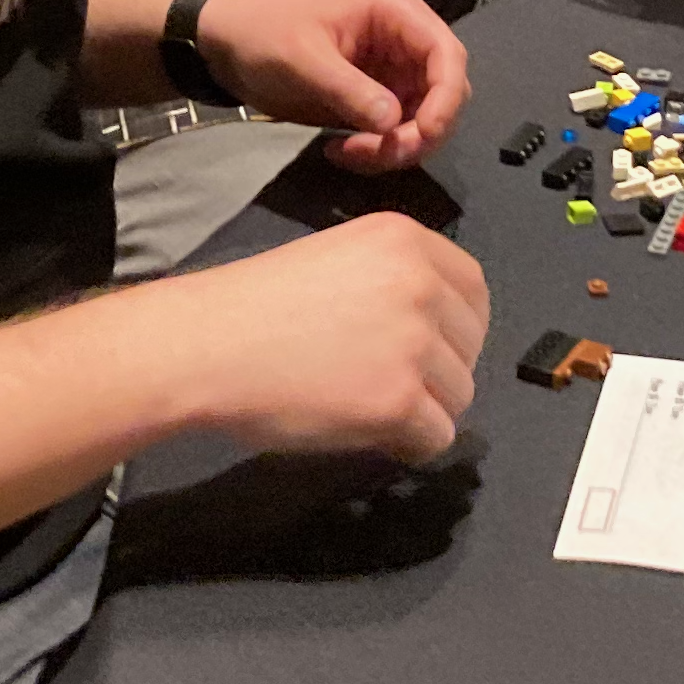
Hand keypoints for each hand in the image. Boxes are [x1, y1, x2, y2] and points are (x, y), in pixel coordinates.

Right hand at [147, 214, 487, 462]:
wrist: (210, 344)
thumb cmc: (257, 305)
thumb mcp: (339, 259)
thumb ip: (392, 281)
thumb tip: (433, 330)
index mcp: (406, 240)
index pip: (474, 289)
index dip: (460, 326)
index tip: (437, 348)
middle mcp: (421, 284)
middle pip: (470, 344)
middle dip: (442, 370)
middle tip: (395, 384)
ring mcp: (414, 343)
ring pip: (460, 393)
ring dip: (426, 408)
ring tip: (374, 409)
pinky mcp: (398, 399)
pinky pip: (438, 435)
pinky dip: (413, 444)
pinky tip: (377, 435)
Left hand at [196, 0, 469, 174]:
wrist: (229, 46)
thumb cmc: (265, 37)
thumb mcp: (304, 62)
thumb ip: (351, 91)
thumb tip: (394, 124)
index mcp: (396, 12)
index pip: (448, 54)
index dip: (446, 99)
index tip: (421, 136)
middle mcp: (406, 38)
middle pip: (445, 92)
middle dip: (420, 131)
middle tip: (375, 155)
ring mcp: (395, 69)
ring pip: (425, 118)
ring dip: (398, 146)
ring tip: (349, 154)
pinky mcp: (380, 96)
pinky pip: (399, 130)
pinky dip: (380, 150)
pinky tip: (342, 151)